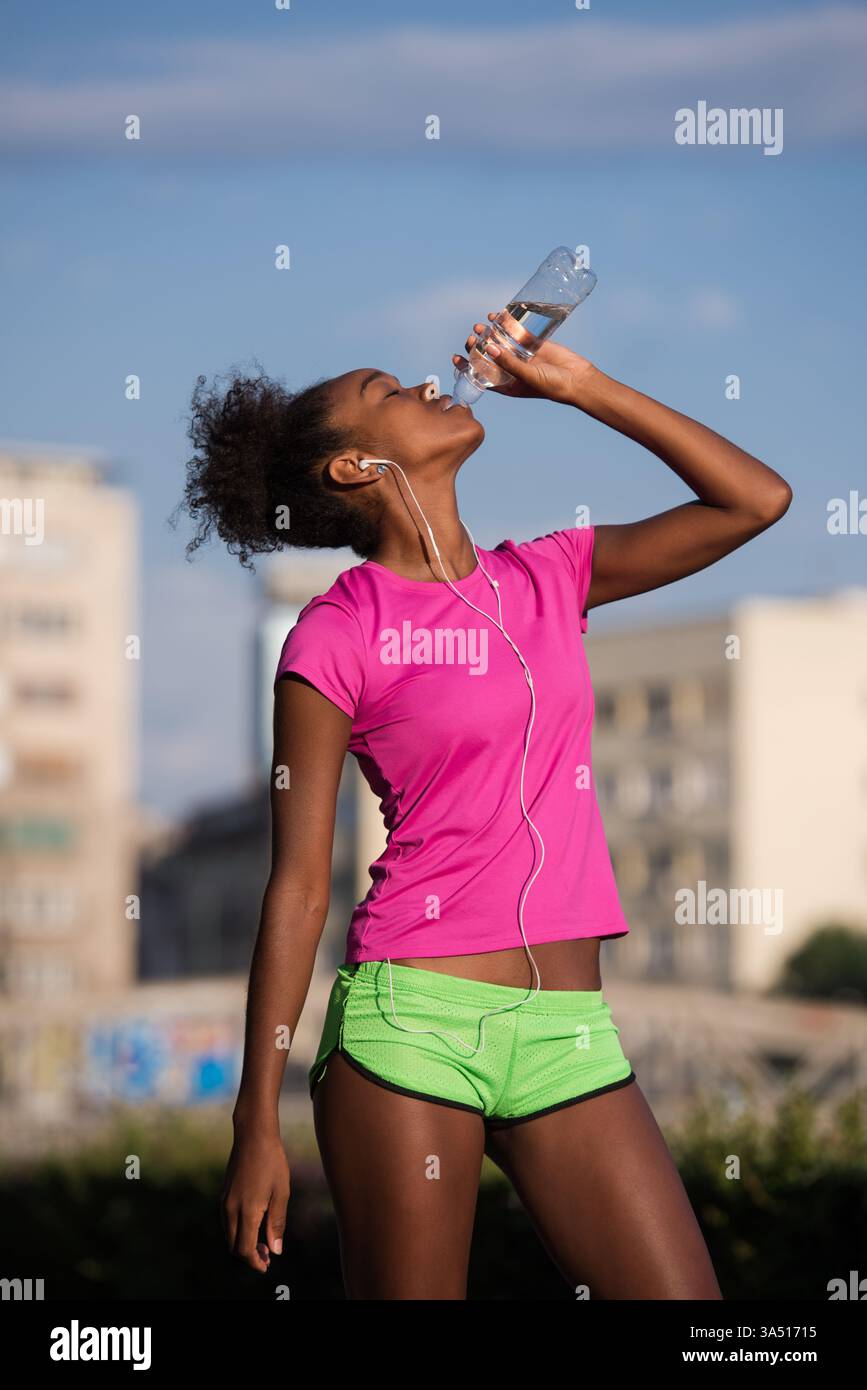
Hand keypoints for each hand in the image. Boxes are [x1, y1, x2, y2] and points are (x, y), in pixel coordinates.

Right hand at [221, 1125, 289, 1272]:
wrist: (253, 1134)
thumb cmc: (272, 1161)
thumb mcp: (281, 1192)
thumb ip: (277, 1223)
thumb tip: (275, 1250)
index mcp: (246, 1210)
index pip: (244, 1249)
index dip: (255, 1262)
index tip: (267, 1265)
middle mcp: (230, 1209)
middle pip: (234, 1246)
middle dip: (249, 1256)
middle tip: (267, 1256)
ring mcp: (224, 1201)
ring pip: (229, 1235)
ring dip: (242, 1244)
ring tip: (263, 1242)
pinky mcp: (224, 1194)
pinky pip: (227, 1222)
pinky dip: (237, 1231)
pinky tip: (254, 1224)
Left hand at [452, 311, 596, 405]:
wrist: (577, 379)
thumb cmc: (552, 385)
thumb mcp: (527, 376)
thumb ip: (508, 363)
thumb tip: (488, 347)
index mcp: (507, 385)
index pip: (481, 377)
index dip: (467, 367)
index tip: (456, 357)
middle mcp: (511, 371)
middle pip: (488, 357)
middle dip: (477, 347)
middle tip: (472, 338)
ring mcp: (521, 356)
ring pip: (499, 343)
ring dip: (488, 335)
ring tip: (479, 326)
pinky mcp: (532, 344)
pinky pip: (514, 333)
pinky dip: (504, 325)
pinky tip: (495, 316)